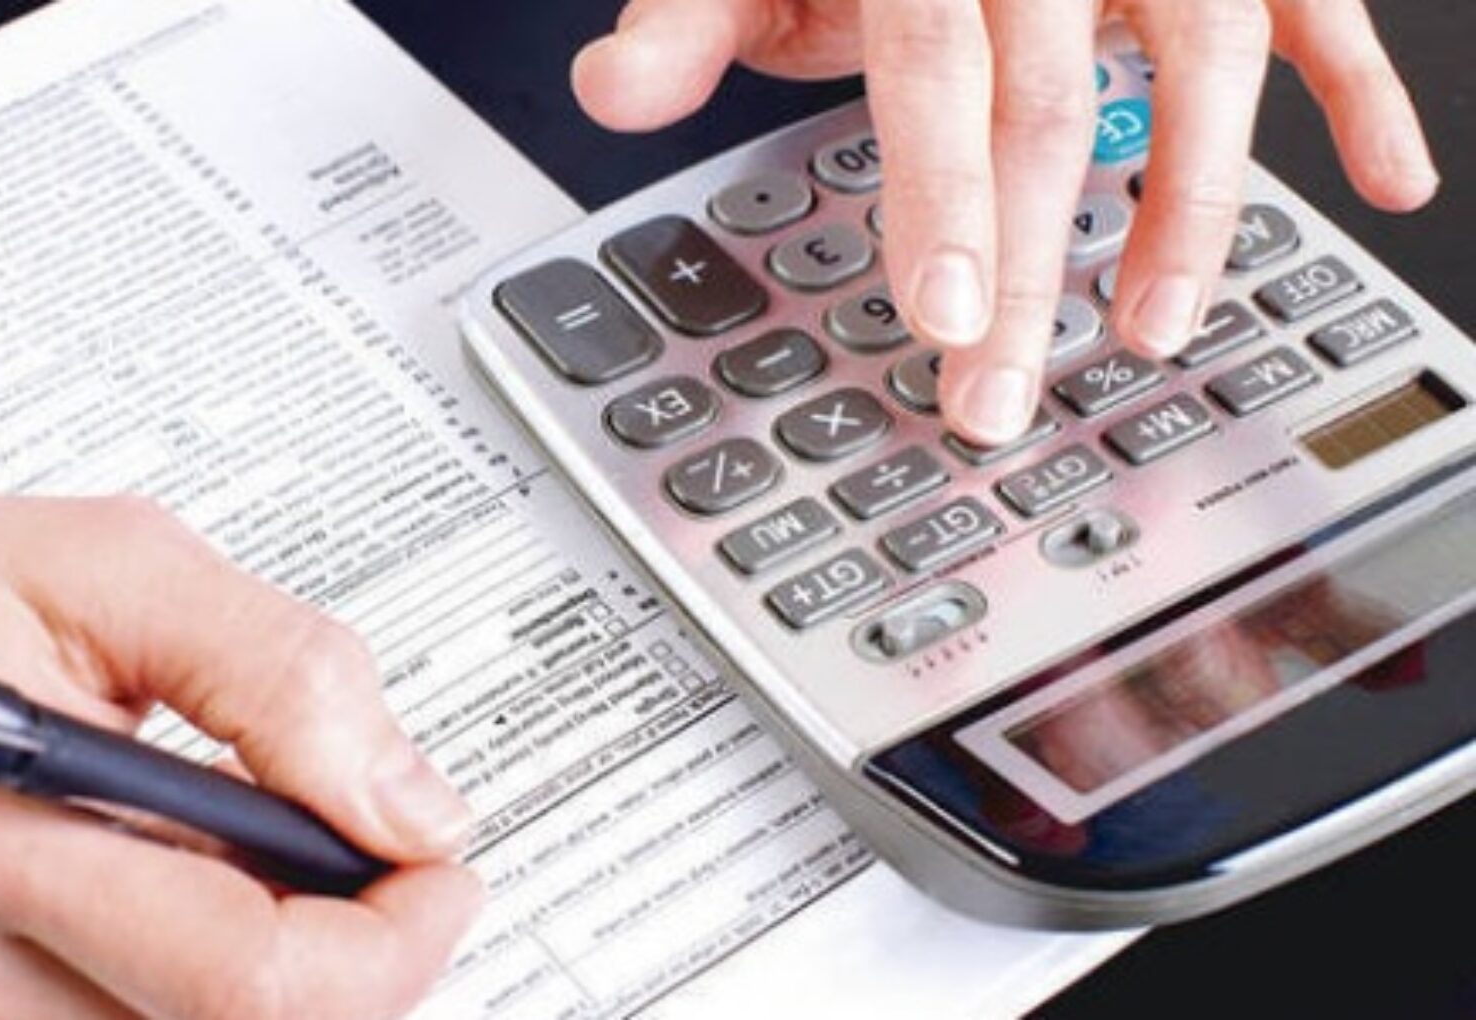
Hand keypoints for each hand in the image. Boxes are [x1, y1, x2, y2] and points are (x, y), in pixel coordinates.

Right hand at [0, 495, 479, 1019]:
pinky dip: (196, 996)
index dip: (388, 943)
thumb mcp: (121, 565)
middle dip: (359, 970)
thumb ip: (283, 677)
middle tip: (393, 878)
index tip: (438, 871)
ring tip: (281, 874)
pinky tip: (203, 908)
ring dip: (280, 985)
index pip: (240, 971)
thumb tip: (407, 810)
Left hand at [572, 0, 1436, 442]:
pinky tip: (1391, 179)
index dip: (941, 194)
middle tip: (1000, 400)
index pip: (934, 70)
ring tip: (1150, 330)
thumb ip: (689, 17)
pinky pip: (1319, 6)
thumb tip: (611, 87)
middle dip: (1028, 267)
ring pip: (1205, 55)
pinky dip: (1363, 91)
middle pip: (1047, 104)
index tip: (944, 316)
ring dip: (1193, 201)